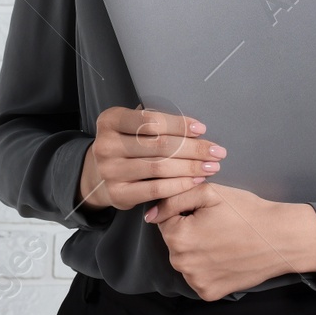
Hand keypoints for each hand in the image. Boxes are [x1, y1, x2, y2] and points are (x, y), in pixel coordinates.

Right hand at [78, 106, 226, 212]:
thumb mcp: (131, 126)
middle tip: (216, 151)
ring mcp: (110, 171)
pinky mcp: (118, 194)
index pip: (151, 120)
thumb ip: (155, 123)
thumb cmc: (126, 144)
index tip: (202, 130)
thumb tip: (195, 129)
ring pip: (160, 168)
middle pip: (160, 145)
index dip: (180, 125)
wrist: (99, 173)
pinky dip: (180, 185)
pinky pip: (156, 189)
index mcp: (110, 120)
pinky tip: (195, 181)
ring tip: (211, 166)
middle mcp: (106, 145)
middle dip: (194, 149)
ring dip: (191, 168)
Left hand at [145, 182, 315, 300]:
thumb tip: (149, 215)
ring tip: (223, 241)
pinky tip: (225, 258)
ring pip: (185, 259)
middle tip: (217, 226)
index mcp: (177, 236)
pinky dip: (207, 268)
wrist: (280, 239)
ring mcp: (195, 281)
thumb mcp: (208, 192)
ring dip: (197, 250)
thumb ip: (173, 199)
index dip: (185, 213)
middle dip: (189, 231)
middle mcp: (181, 263)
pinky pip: (197, 277)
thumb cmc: (246, 212)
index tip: (206, 213)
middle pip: (174, 242)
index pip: (165, 220)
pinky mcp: (209, 293)